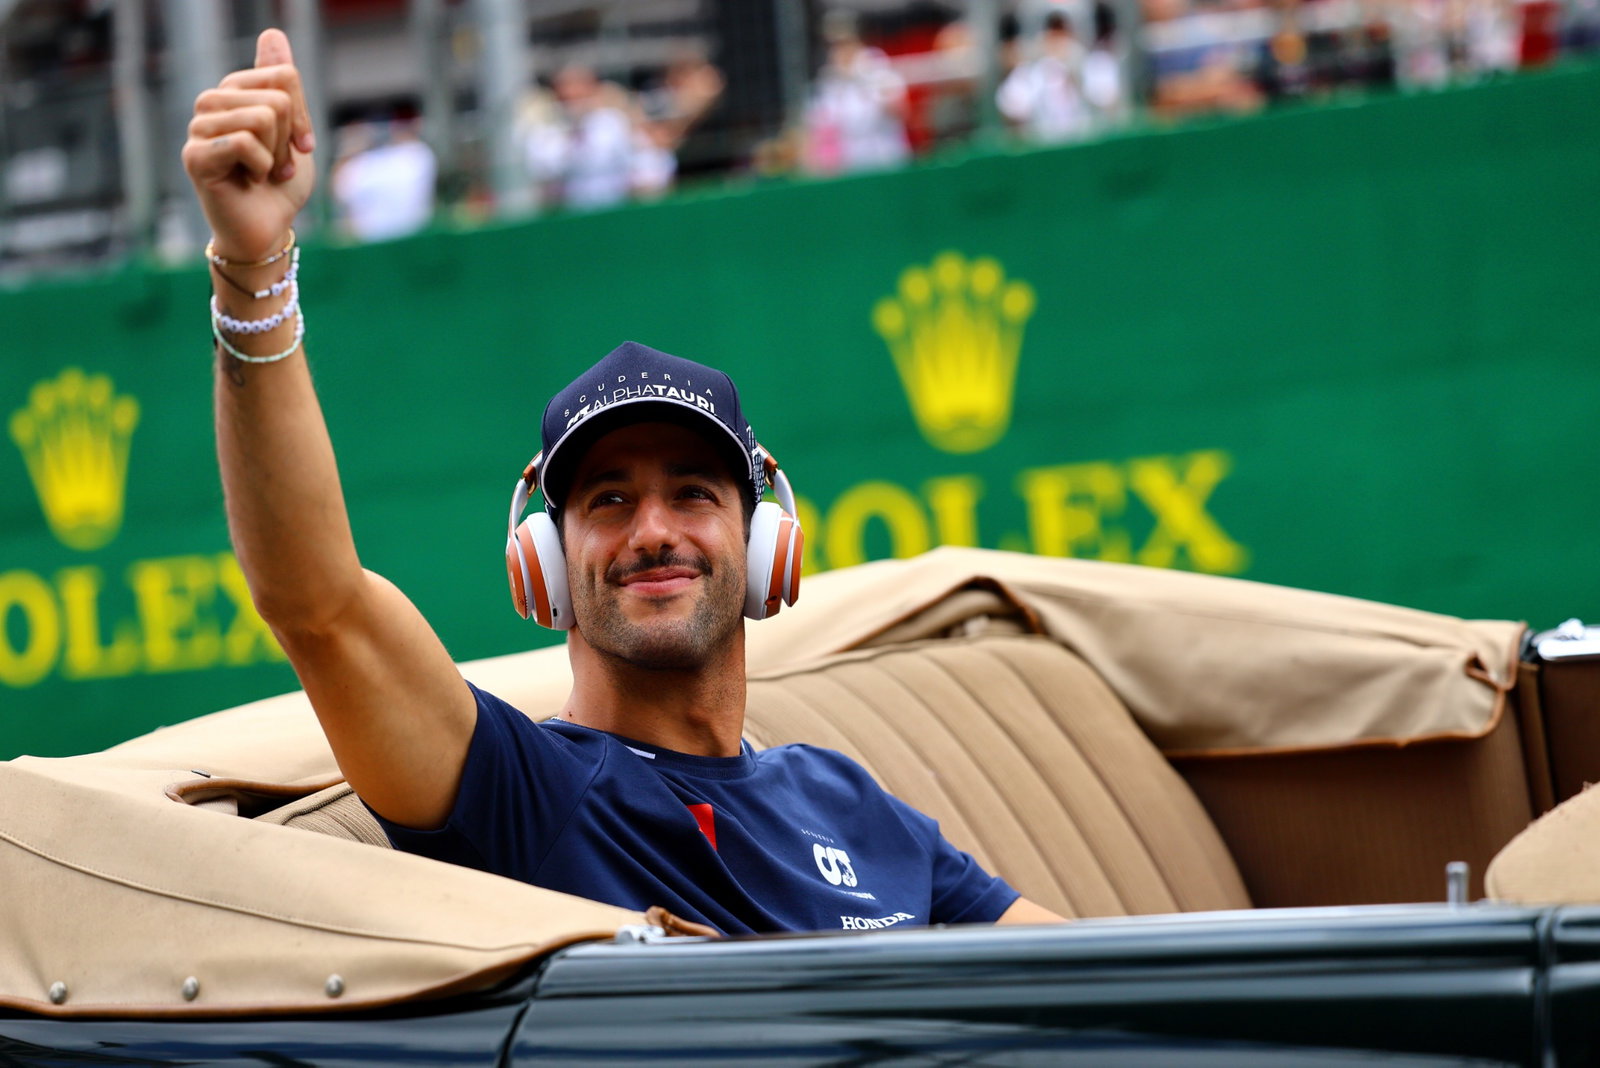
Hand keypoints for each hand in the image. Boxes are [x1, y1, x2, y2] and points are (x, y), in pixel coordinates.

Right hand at [181, 28, 315, 262]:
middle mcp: (211, 102)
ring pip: (262, 117)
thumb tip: (273, 32)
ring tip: (263, 173)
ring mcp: (198, 128)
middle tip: (277, 165)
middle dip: (289, 139)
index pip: (284, 75)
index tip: (299, 145)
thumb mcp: (292, 129)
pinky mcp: (194, 155)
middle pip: (276, 97)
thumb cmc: (279, 184)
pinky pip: (245, 142)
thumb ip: (282, 84)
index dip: (302, 115)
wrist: (267, 229)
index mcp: (234, 92)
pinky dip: (262, 167)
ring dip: (276, 155)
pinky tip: (250, 181)